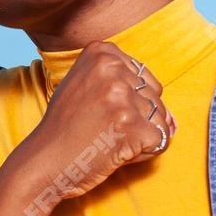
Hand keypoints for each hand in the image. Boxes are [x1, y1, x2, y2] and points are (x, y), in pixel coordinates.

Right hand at [10, 44, 175, 214]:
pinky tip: (115, 152)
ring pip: (160, 118)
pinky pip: (161, 140)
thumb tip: (172, 118)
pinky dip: (143, 153)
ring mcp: (122, 97)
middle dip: (136, 119)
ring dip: (139, 136)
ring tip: (107, 140)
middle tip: (102, 129)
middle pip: (154, 96)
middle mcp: (112, 70)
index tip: (99, 111)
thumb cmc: (64, 129)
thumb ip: (124, 85)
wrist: (43, 162)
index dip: (127, 102)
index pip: (143, 77)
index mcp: (101, 53)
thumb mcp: (85, 87)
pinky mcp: (132, 126)